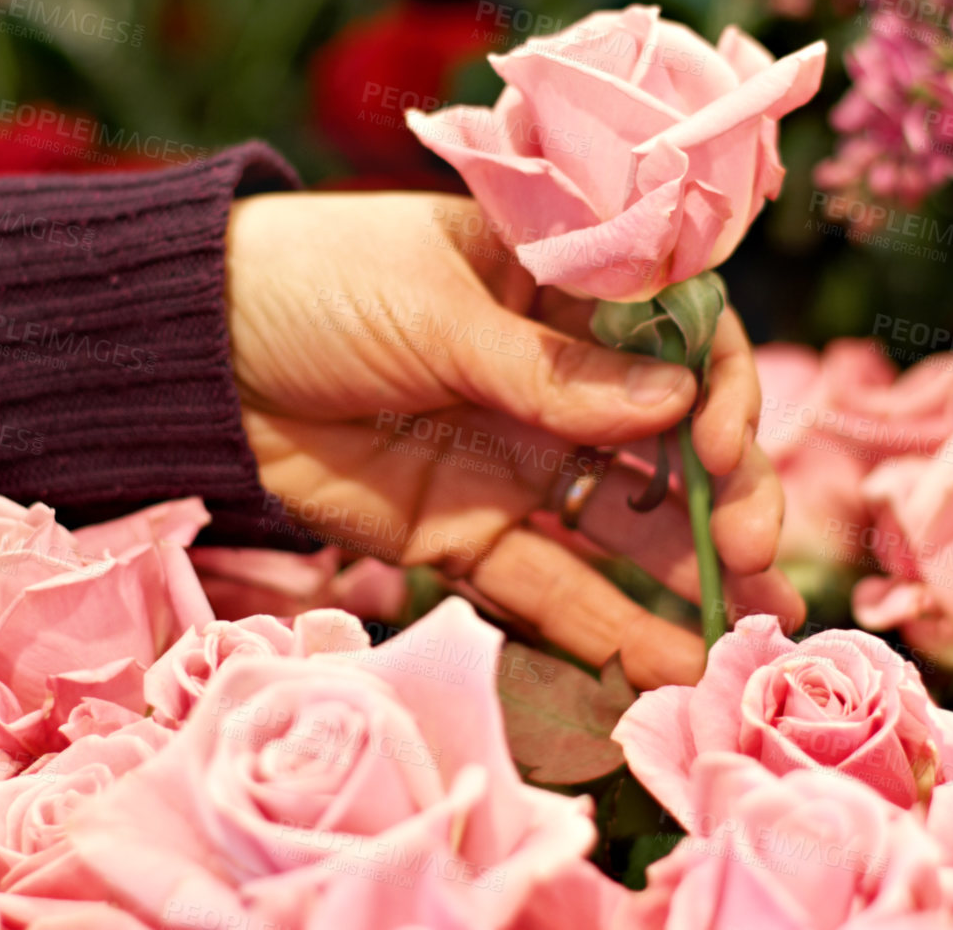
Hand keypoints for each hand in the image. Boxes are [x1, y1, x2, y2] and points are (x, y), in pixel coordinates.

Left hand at [224, 191, 799, 687]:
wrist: (195, 354)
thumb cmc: (316, 285)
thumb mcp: (435, 307)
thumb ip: (549, 372)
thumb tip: (676, 406)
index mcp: (563, 290)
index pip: (680, 333)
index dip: (721, 385)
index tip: (720, 437)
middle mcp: (559, 380)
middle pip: (672, 441)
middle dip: (728, 495)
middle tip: (756, 550)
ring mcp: (518, 462)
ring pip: (626, 525)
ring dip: (694, 575)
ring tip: (757, 630)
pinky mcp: (468, 536)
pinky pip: (549, 587)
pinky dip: (607, 629)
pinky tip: (670, 667)